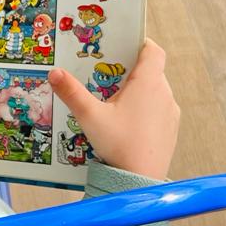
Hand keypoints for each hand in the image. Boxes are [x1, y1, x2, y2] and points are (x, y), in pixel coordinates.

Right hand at [48, 39, 179, 179]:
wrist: (139, 182)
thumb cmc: (118, 145)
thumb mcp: (89, 116)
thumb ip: (71, 92)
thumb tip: (54, 73)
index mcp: (148, 83)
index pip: (153, 50)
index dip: (140, 43)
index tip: (124, 44)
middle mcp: (164, 94)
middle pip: (151, 70)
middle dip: (130, 70)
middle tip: (106, 74)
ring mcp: (170, 113)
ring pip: (155, 91)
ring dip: (138, 91)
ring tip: (113, 100)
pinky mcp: (171, 130)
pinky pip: (159, 110)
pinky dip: (145, 109)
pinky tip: (125, 122)